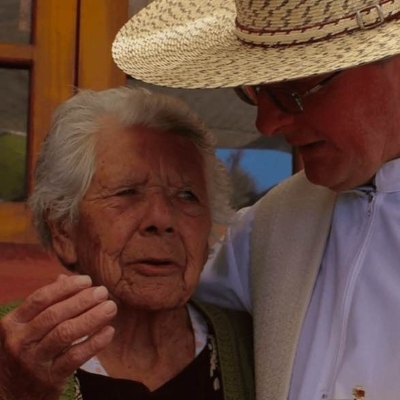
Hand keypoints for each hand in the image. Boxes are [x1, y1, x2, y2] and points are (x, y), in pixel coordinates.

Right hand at [0, 274, 116, 399]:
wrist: (13, 394)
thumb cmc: (27, 351)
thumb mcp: (28, 328)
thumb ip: (46, 304)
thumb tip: (65, 277)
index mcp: (13, 323)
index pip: (40, 298)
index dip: (66, 287)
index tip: (88, 280)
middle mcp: (19, 341)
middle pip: (54, 314)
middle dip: (83, 300)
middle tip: (104, 292)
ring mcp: (32, 361)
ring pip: (65, 333)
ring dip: (92, 318)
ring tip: (111, 307)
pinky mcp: (49, 379)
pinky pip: (75, 357)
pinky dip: (94, 342)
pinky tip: (109, 331)